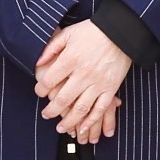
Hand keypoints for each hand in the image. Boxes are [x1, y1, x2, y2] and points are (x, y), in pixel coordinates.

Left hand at [34, 20, 130, 140]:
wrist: (121, 31)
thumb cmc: (93, 31)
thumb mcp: (69, 33)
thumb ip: (51, 48)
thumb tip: (38, 63)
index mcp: (71, 59)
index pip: (49, 80)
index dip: (40, 89)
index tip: (39, 92)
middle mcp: (83, 73)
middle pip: (63, 98)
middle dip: (51, 110)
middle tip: (46, 115)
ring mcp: (98, 83)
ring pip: (81, 108)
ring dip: (69, 121)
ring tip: (61, 128)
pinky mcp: (111, 88)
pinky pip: (100, 109)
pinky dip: (91, 121)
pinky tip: (83, 128)